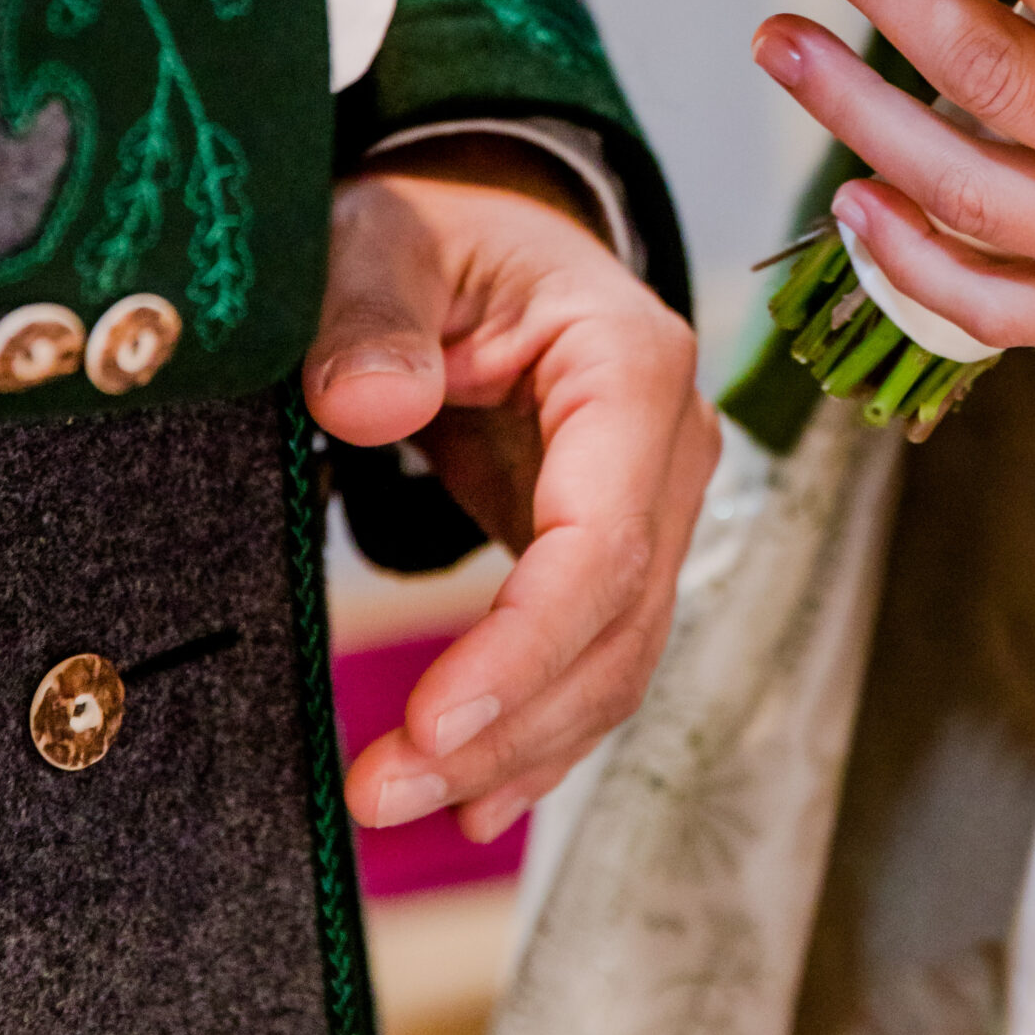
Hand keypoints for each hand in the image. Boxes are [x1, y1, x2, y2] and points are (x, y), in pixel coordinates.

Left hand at [306, 138, 716, 840]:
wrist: (471, 232)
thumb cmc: (431, 230)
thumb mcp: (382, 241)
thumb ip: (369, 315)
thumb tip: (368, 404)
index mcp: (630, 360)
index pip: (605, 536)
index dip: (528, 642)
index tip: (433, 719)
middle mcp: (667, 442)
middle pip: (618, 620)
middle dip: (508, 722)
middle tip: (382, 792)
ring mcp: (651, 501)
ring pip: (615, 658)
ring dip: (517, 747)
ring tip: (397, 803)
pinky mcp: (611, 547)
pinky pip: (592, 658)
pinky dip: (538, 734)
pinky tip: (474, 800)